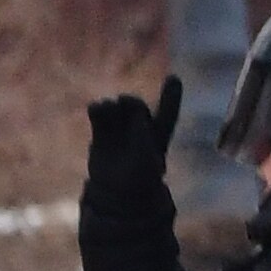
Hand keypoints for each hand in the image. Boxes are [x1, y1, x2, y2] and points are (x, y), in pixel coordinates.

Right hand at [83, 74, 182, 204]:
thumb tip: (130, 105)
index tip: (174, 78)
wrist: (117, 193)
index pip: (167, 113)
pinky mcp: (101, 134)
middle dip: (131, 104)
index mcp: (159, 135)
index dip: (171, 96)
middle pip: (136, 107)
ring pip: (117, 108)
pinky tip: (96, 109)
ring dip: (113, 106)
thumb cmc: (140, 177)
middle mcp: (140, 129)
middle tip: (124, 104)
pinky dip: (97, 110)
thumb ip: (141, 129)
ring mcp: (120, 130)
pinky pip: (99, 114)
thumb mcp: (147, 153)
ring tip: (107, 108)